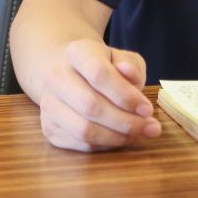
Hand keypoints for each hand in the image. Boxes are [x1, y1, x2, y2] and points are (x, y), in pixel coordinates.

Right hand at [36, 39, 160, 151]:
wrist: (70, 73)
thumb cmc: (103, 65)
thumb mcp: (121, 57)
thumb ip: (130, 65)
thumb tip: (130, 74)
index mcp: (76, 52)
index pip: (99, 74)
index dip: (126, 95)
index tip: (148, 109)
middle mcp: (56, 77)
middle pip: (91, 106)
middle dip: (125, 121)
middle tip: (150, 127)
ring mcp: (48, 104)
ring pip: (83, 130)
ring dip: (116, 137)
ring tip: (139, 134)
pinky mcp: (49, 127)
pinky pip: (79, 144)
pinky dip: (105, 145)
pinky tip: (122, 138)